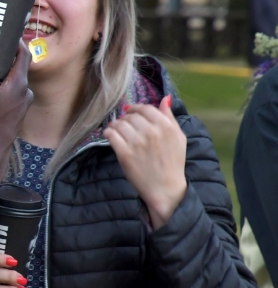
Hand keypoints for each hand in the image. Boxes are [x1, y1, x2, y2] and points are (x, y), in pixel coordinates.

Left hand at [104, 96, 187, 229]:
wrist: (164, 188)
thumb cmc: (173, 163)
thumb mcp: (178, 138)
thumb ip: (170, 117)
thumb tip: (165, 99)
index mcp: (166, 126)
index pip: (145, 108)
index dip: (136, 109)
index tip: (131, 113)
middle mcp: (151, 132)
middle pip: (131, 115)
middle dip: (126, 118)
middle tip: (124, 123)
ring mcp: (137, 142)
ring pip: (119, 123)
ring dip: (116, 125)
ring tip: (117, 130)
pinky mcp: (124, 153)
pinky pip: (111, 134)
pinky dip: (108, 133)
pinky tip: (111, 136)